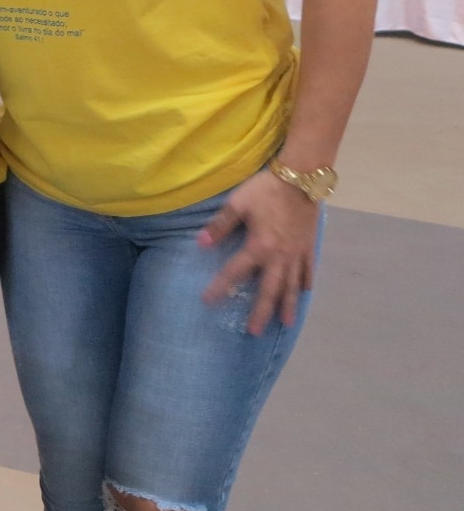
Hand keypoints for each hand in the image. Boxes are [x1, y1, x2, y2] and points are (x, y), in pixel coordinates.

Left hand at [198, 169, 317, 333]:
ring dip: (287, 304)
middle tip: (255, 331)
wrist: (302, 179)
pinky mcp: (309, 245)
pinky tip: (304, 292)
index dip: (220, 287)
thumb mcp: (237, 205)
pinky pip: (308, 269)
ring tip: (286, 323)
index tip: (208, 302)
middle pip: (269, 289)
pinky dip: (305, 282)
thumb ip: (220, 226)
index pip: (235, 272)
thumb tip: (200, 244)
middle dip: (261, 311)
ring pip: (292, 285)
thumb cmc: (265, 190)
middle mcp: (279, 256)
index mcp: (259, 247)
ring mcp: (297, 253)